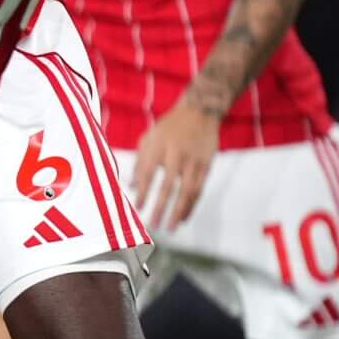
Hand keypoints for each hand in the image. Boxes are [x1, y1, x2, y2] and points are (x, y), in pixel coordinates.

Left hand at [131, 99, 217, 230]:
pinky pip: (199, 189)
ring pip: (187, 191)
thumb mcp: (148, 138)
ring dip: (178, 211)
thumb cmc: (168, 128)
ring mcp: (194, 161)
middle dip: (161, 207)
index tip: (137, 208)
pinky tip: (183, 217)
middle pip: (168, 186)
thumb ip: (139, 162)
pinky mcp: (207, 165)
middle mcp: (177, 155)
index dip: (143, 191)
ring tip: (170, 227)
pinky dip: (191, 205)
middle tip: (154, 225)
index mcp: (159, 146)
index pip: (148, 173)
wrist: (199, 112)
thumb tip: (131, 188)